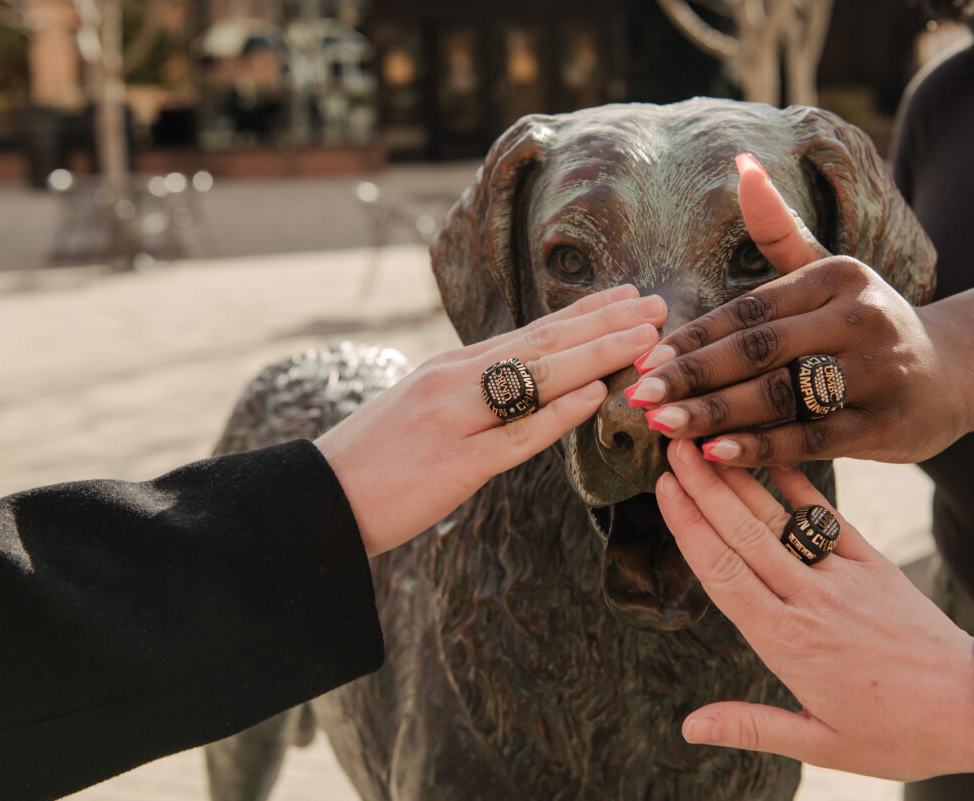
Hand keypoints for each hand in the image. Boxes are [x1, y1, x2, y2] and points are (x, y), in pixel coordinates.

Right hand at [317, 285, 666, 555]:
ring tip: (645, 337)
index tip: (627, 295)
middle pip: (543, 343)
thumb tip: (523, 388)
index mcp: (450, 369)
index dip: (583, 314)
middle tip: (657, 303)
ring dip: (596, 352)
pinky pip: (515, 435)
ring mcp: (453, 418)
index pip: (530, 333)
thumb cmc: (374, 463)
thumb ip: (471, 397)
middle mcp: (453, 380)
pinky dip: (558, 412)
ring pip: (537, 377)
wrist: (315, 502)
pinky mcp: (452, 463)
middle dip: (605, 322)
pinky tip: (596, 395)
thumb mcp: (423, 413)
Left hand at [625, 154, 973, 464]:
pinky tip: (716, 455)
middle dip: (693, 375)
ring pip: (781, 395)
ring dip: (717, 413)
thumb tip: (739, 165)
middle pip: (758, 351)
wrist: (957, 370)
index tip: (642, 358)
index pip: (748, 310)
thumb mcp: (829, 270)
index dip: (692, 336)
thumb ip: (778, 230)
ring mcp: (876, 373)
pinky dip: (762, 447)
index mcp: (835, 278)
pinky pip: (813, 438)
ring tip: (664, 427)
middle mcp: (858, 319)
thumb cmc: (868, 322)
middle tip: (637, 397)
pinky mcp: (886, 423)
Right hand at [654, 438, 973, 780]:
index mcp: (788, 643)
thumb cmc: (895, 734)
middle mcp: (810, 600)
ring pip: (779, 518)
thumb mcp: (820, 744)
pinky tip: (776, 455)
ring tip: (711, 441)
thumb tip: (689, 728)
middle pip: (743, 533)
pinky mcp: (874, 564)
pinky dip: (799, 485)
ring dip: (740, 479)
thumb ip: (751, 727)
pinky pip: (828, 517)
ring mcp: (843, 576)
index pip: (723, 573)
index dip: (689, 526)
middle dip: (704, 485)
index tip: (663, 488)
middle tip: (674, 440)